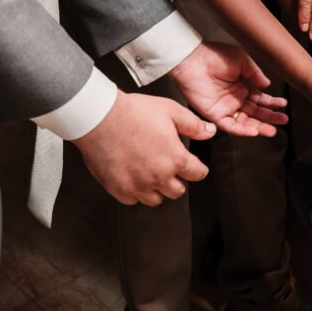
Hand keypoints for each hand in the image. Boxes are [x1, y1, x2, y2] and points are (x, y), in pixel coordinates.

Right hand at [73, 90, 214, 205]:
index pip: (197, 174)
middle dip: (178, 179)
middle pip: (177, 191)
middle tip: (170, 167)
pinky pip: (134, 199)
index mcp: (175, 159)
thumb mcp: (171, 111)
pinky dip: (136, 191)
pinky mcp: (119, 190)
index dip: (198, 169)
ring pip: (156, 199)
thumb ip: (193, 125)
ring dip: (158, 188)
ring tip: (152, 172)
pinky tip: (134, 176)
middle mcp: (158, 177)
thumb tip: (210, 132)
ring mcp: (137, 186)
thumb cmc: (135, 112)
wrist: (101, 118)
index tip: (195, 167)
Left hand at [170, 41, 287, 136]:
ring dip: (259, 127)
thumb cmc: (216, 56)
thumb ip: (255, 74)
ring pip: (245, 121)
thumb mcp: (242, 60)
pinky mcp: (215, 114)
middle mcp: (235, 98)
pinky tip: (254, 132)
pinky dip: (242, 130)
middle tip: (282, 121)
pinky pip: (230, 126)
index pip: (260, 98)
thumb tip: (267, 85)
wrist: (194, 60)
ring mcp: (226, 107)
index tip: (283, 105)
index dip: (272, 103)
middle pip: (255, 112)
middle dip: (269, 117)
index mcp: (242, 85)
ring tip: (272, 131)